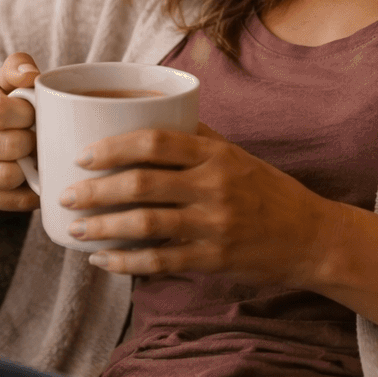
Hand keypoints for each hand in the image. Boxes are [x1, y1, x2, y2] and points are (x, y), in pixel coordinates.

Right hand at [0, 53, 42, 211]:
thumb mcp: (2, 80)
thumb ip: (18, 67)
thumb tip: (30, 76)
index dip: (27, 114)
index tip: (33, 113)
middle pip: (9, 146)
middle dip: (33, 141)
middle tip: (39, 137)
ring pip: (8, 177)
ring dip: (31, 168)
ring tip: (36, 156)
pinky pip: (10, 201)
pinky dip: (30, 193)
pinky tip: (35, 178)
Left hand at [60, 124, 338, 284]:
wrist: (312, 238)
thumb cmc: (268, 191)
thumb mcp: (236, 156)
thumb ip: (195, 138)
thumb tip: (146, 114)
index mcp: (216, 155)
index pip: (155, 142)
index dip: (113, 147)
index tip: (83, 155)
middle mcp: (214, 186)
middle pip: (142, 183)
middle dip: (95, 190)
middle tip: (65, 194)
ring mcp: (214, 225)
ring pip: (145, 224)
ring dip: (102, 227)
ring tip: (75, 229)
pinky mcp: (214, 259)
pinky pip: (160, 262)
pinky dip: (125, 262)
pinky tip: (102, 261)